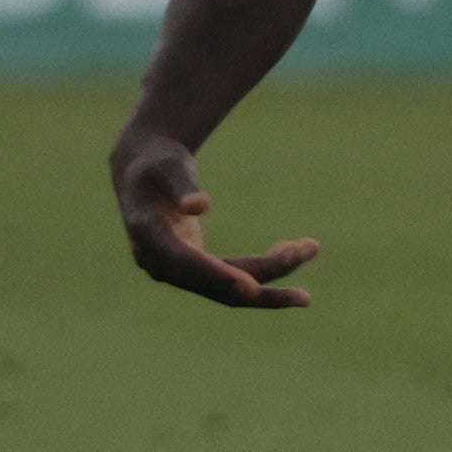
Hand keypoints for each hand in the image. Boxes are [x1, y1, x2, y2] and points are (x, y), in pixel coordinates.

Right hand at [112, 128, 319, 310]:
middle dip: (265, 272)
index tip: (252, 287)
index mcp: (149, 240)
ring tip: (310, 248)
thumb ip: (181, 185)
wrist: (141, 171)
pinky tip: (290, 252)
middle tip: (308, 248)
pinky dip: (263, 270)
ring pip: (230, 289)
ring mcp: (178, 273)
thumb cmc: (157, 162)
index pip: (188, 266)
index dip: (220, 277)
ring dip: (272, 274)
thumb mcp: (167, 165)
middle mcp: (161, 266)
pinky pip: (232, 279)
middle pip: (217, 284)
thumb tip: (199, 206)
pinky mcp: (195, 270)